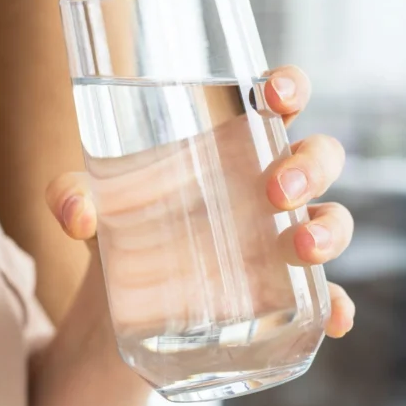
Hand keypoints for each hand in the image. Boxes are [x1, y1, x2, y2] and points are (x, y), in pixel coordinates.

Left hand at [46, 66, 354, 337]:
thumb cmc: (120, 226)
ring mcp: (281, 238)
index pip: (277, 100)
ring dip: (329, 230)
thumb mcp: (90, 207)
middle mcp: (268, 184)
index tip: (276, 93)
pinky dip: (336, 304)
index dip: (290, 86)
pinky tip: (335, 318)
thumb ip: (70, 196)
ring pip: (333, 218)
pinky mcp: (283, 291)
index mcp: (232, 144)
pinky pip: (324, 294)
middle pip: (318, 156)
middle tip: (273, 191)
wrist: (121, 303)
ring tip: (302, 249)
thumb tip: (78, 213)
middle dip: (308, 166)